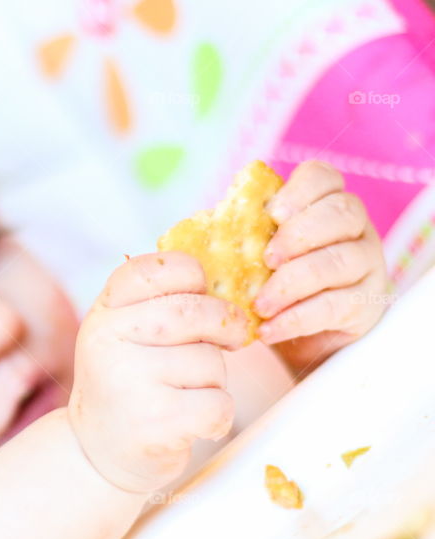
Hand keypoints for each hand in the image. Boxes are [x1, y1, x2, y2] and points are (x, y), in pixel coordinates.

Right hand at [67, 252, 247, 493]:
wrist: (98, 451)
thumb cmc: (128, 383)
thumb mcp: (125, 334)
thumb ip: (159, 303)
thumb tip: (230, 279)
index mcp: (103, 313)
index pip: (155, 270)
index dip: (192, 275)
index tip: (201, 293)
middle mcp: (107, 341)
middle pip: (194, 312)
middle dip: (225, 325)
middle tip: (231, 339)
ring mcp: (128, 381)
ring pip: (210, 361)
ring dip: (215, 380)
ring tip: (187, 394)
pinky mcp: (155, 422)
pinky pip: (218, 403)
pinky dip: (218, 416)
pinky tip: (194, 423)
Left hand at [253, 161, 388, 374]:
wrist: (296, 335)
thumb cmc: (268, 281)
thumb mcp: (252, 253)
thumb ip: (238, 234)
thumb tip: (199, 227)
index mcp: (323, 203)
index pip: (325, 178)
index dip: (301, 189)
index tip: (272, 213)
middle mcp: (354, 228)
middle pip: (342, 213)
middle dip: (299, 234)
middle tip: (265, 259)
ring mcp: (366, 265)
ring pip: (339, 262)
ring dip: (293, 283)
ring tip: (259, 304)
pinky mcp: (366, 305)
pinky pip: (336, 306)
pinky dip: (297, 318)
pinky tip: (269, 329)